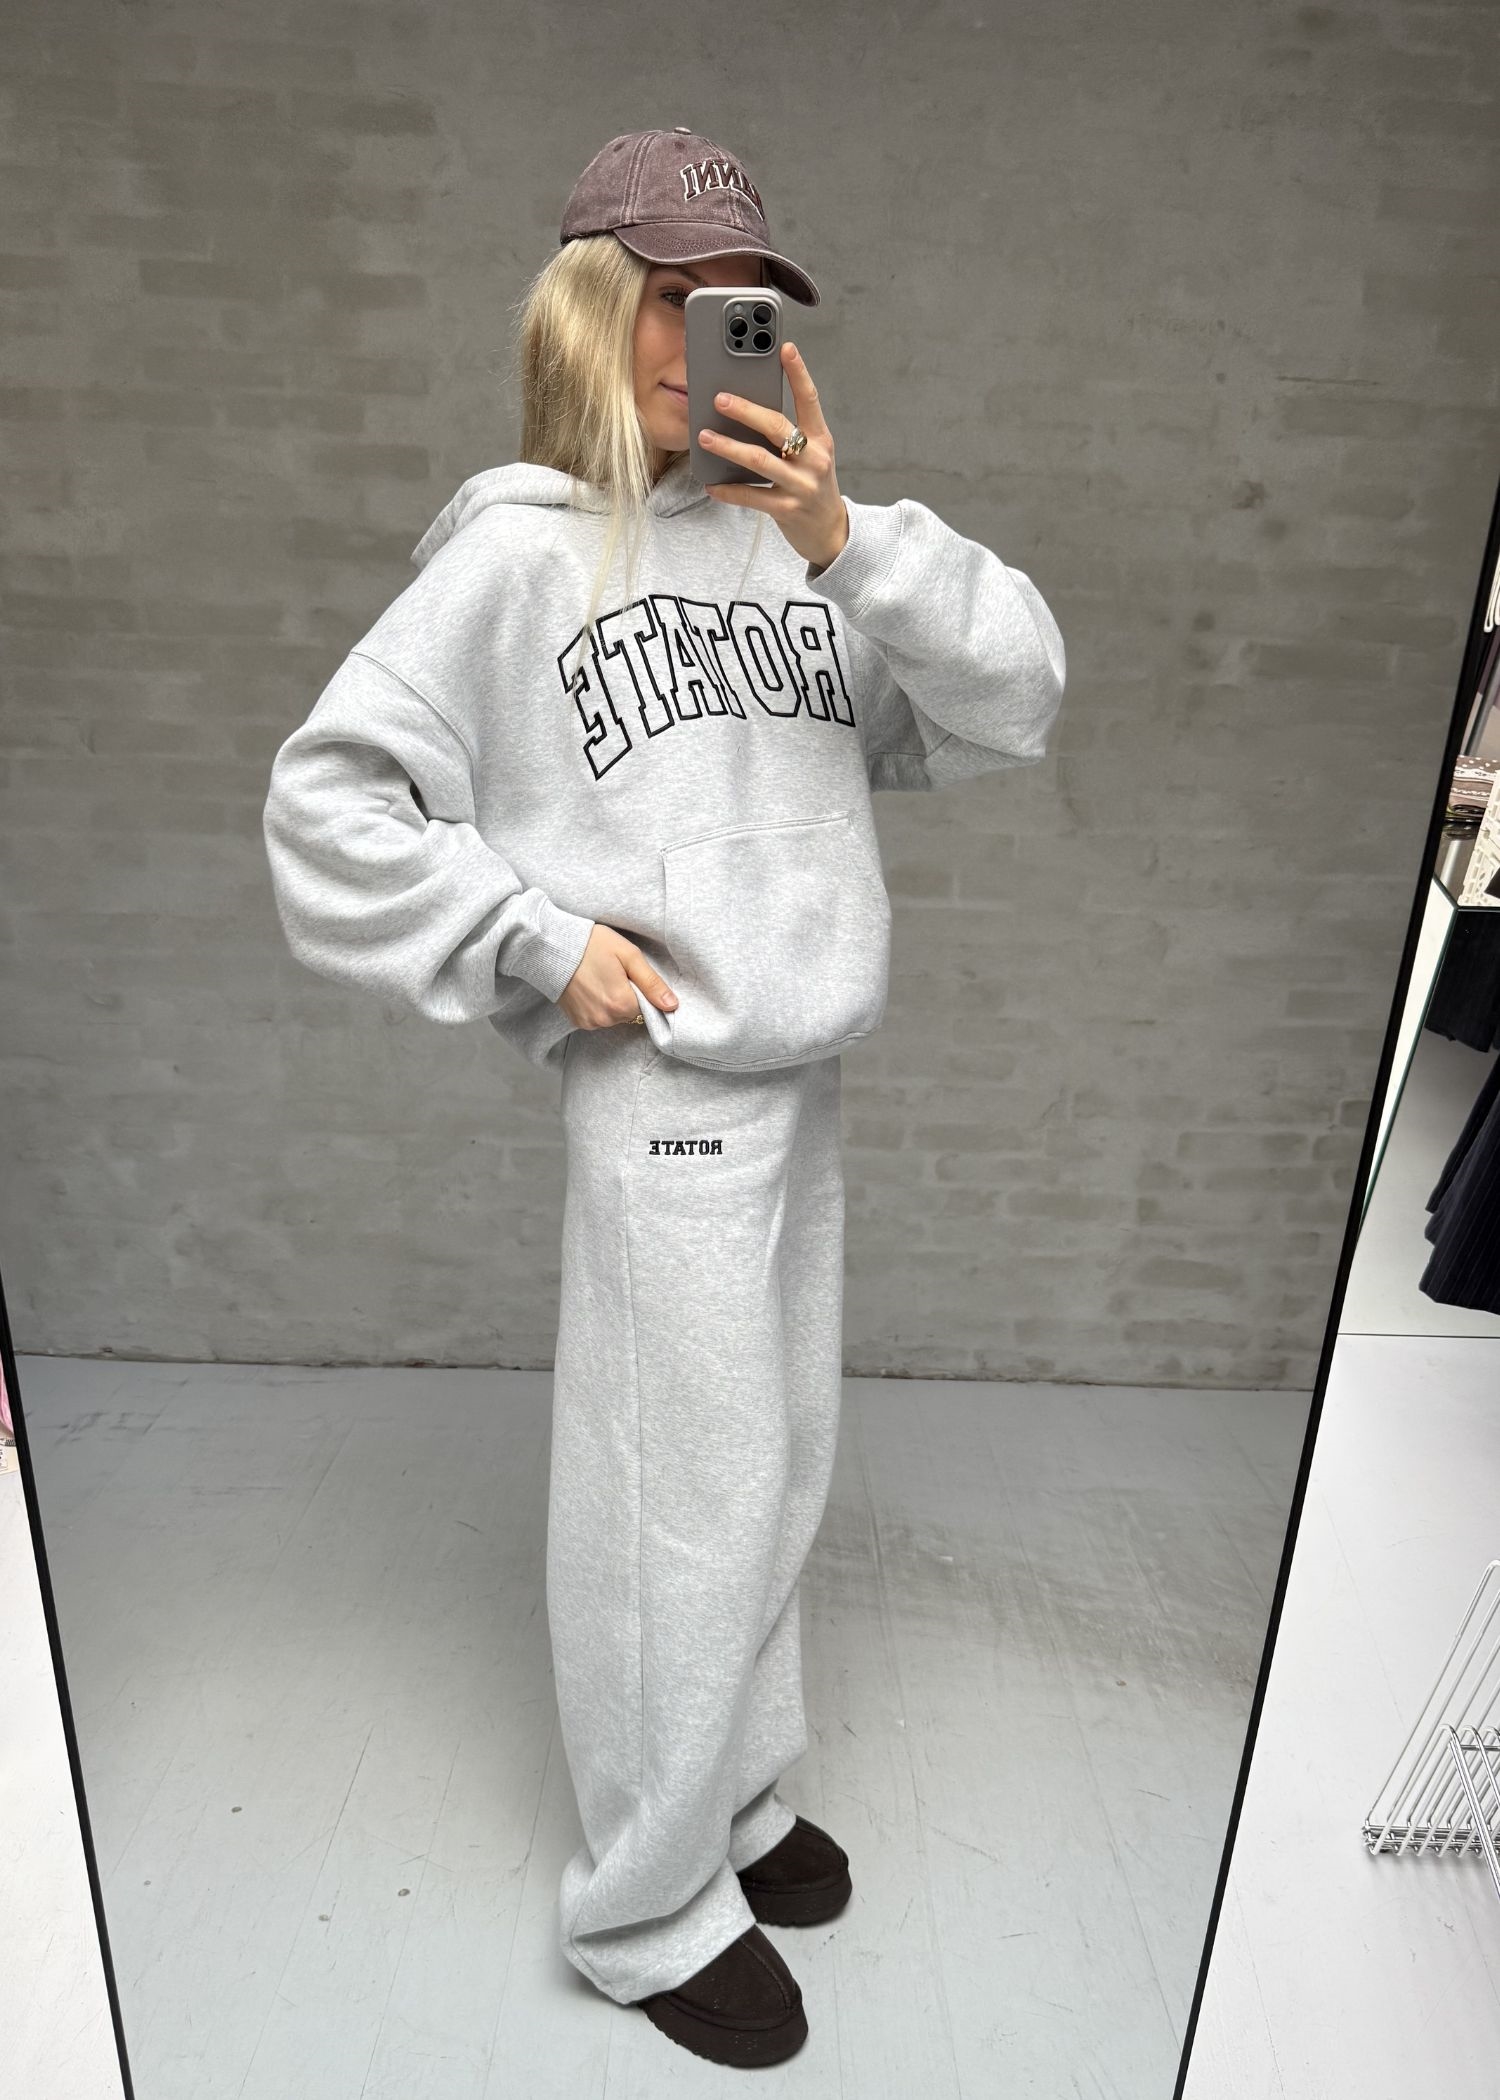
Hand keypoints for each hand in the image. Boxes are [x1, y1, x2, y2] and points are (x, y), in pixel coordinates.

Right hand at [557, 922, 677, 1030]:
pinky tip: (588, 988)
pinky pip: (597, 1018)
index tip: (627, 975)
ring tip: (598, 979)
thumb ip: (652, 983)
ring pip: (613, 1017)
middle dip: (626, 997)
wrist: (552, 945)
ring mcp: (589, 1022)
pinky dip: (596, 1006)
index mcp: (622, 1004)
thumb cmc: (591, 945)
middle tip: (611, 974)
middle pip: (629, 1014)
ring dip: (611, 1003)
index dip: (640, 990)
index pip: (646, 1008)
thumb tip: (672, 1005)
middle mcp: (605, 1019)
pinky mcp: (577, 1022)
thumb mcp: (628, 955)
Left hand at [698, 341, 849, 571]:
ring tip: (705, 437)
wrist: (830, 533)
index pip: (810, 400)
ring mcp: (801, 485)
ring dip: (728, 447)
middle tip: (719, 398)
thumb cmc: (814, 487)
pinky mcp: (787, 509)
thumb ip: (789, 436)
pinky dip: (728, 490)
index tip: (785, 348)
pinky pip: (751, 496)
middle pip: (777, 426)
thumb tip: (748, 412)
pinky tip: (711, 484)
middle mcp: (814, 459)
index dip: (798, 373)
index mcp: (821, 440)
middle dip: (745, 410)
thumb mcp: (812, 456)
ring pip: (759, 460)